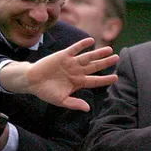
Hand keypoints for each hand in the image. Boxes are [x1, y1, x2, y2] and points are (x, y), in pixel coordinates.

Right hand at [0, 37, 118, 110]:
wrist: (32, 81)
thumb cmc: (46, 92)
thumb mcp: (61, 101)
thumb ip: (75, 104)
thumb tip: (88, 109)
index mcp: (78, 82)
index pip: (95, 80)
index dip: (106, 79)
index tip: (116, 77)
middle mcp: (77, 71)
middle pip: (95, 66)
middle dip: (106, 62)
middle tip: (118, 58)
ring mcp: (71, 63)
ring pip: (88, 57)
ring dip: (98, 53)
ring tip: (110, 49)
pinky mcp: (63, 55)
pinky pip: (75, 49)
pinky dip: (82, 44)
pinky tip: (91, 41)